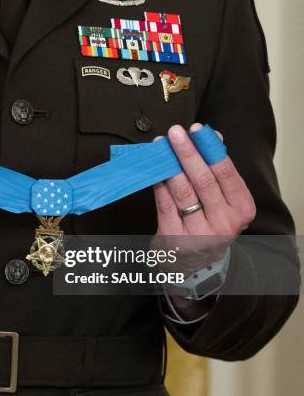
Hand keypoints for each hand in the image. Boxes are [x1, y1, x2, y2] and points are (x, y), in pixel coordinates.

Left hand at [152, 123, 255, 316]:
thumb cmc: (209, 223)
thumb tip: (213, 136)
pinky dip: (159, 185)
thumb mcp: (222, 201)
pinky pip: (165, 205)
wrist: (195, 265)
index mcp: (241, 208)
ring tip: (160, 147)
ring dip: (169, 166)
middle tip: (175, 133)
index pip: (226, 173)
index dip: (210, 150)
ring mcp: (199, 233)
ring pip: (183, 192)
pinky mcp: (175, 239)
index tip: (197, 130)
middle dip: (187, 153)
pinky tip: (154, 171)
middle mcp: (224, 222)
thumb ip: (218, 171)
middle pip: (203, 180)